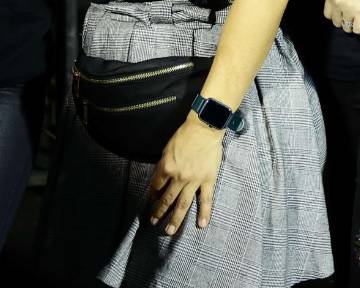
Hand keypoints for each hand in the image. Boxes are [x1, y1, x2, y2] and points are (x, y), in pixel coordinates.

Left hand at [147, 116, 224, 234]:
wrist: (205, 128)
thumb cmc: (185, 135)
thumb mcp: (167, 148)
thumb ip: (164, 164)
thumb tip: (161, 178)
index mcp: (166, 167)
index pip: (156, 186)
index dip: (152, 194)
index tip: (151, 200)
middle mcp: (178, 177)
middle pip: (167, 199)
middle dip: (159, 211)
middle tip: (153, 222)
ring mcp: (194, 181)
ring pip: (183, 204)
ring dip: (175, 218)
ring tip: (169, 231)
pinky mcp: (208, 180)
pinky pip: (206, 200)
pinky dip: (204, 213)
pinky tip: (201, 225)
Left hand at [324, 0, 359, 34]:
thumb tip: (342, 0)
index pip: (327, 13)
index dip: (336, 14)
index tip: (342, 13)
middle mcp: (338, 2)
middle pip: (337, 22)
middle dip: (344, 20)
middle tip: (353, 16)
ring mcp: (350, 9)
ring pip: (347, 27)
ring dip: (353, 24)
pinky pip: (358, 29)